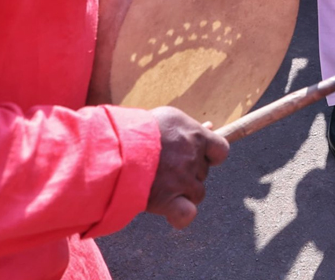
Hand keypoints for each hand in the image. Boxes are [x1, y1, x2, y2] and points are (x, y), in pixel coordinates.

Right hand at [146, 106, 228, 229]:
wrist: (114, 146)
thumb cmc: (138, 127)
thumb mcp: (167, 117)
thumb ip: (188, 126)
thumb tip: (211, 127)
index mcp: (196, 135)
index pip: (221, 150)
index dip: (210, 156)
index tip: (199, 156)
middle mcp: (193, 158)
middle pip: (203, 173)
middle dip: (189, 173)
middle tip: (165, 168)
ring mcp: (182, 180)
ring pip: (197, 194)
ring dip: (184, 193)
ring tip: (161, 186)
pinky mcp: (167, 199)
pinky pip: (186, 215)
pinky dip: (181, 216)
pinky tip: (172, 212)